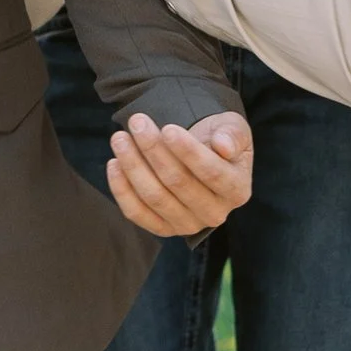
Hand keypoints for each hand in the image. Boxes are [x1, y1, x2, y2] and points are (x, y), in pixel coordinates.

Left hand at [107, 109, 253, 238]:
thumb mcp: (233, 128)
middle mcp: (215, 213)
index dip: (188, 151)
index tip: (167, 128)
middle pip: (178, 183)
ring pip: (154, 197)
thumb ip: (232, 135)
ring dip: (133, 165)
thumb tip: (223, 146)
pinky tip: (113, 163)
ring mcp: (188, 224)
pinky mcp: (163, 229)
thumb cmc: (219, 138)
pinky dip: (121, 189)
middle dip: (153, 149)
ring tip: (120, 138)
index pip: (212, 173)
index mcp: (237, 190)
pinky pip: (137, 213)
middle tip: (137, 122)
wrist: (203, 156)